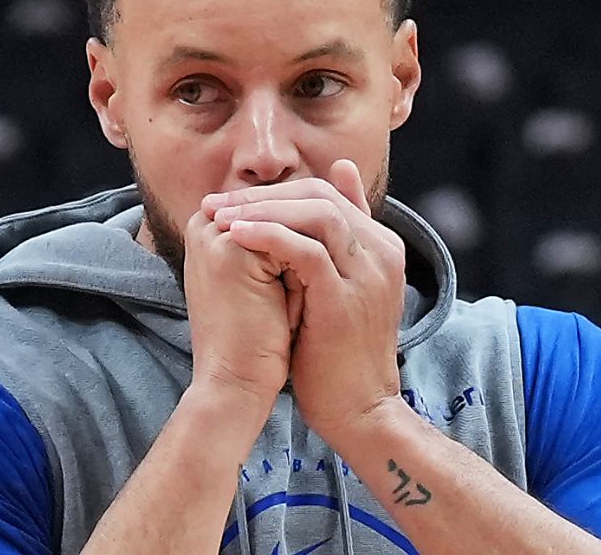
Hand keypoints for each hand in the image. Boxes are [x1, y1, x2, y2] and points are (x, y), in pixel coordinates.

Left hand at [203, 160, 405, 444]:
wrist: (357, 409)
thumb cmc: (337, 352)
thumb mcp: (336, 291)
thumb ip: (325, 252)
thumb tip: (288, 227)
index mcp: (381, 247)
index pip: (327, 192)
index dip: (275, 192)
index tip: (231, 201)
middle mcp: (382, 253)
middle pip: (322, 195)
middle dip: (263, 195)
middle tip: (218, 203)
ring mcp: (368, 274)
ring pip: (316, 213)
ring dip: (261, 210)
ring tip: (220, 217)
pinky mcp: (345, 299)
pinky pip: (306, 250)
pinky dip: (267, 237)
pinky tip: (235, 237)